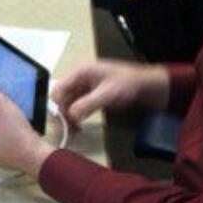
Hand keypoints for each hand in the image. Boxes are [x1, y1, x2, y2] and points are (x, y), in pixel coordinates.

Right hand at [50, 60, 170, 127]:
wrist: (144, 85)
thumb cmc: (128, 83)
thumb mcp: (108, 94)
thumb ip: (88, 104)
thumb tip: (71, 115)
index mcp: (81, 72)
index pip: (59, 88)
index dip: (58, 105)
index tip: (64, 120)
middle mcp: (79, 78)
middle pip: (61, 96)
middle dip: (63, 113)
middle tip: (70, 129)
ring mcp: (84, 86)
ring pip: (68, 102)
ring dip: (69, 116)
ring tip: (74, 130)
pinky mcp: (89, 94)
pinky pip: (76, 106)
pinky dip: (76, 116)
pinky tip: (78, 126)